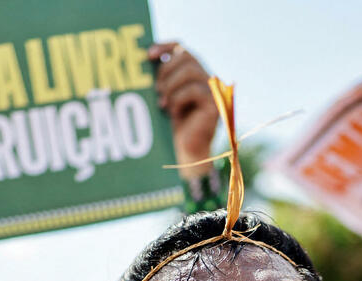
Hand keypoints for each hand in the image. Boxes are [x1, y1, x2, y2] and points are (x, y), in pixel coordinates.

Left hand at [149, 43, 218, 178]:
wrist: (185, 153)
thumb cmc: (172, 126)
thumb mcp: (164, 97)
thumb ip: (161, 78)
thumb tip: (146, 59)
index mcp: (195, 73)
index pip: (182, 48)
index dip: (165, 46)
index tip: (148, 55)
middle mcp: (208, 78)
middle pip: (186, 56)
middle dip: (166, 70)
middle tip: (156, 89)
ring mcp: (214, 91)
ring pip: (190, 71)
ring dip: (171, 85)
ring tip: (163, 103)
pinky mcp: (215, 104)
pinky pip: (194, 90)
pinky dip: (179, 100)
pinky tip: (174, 113)